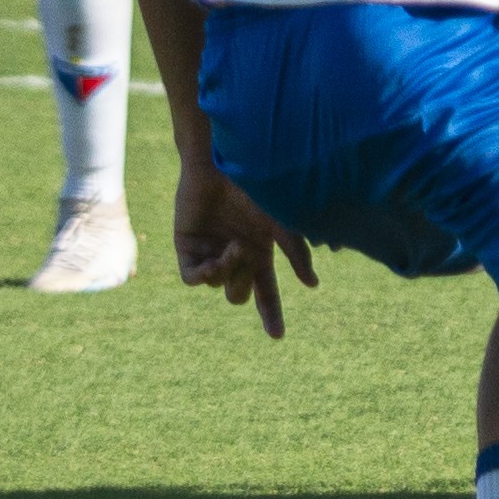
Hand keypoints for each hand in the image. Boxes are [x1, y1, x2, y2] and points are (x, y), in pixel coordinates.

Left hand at [172, 159, 316, 340]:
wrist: (222, 162)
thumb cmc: (257, 187)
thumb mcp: (283, 221)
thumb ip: (296, 252)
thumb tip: (312, 285)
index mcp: (260, 253)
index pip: (266, 293)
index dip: (270, 315)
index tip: (277, 336)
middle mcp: (235, 256)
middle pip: (239, 294)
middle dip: (244, 285)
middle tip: (248, 258)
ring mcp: (210, 252)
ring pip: (217, 285)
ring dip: (228, 272)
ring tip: (233, 247)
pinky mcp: (186, 247)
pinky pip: (192, 278)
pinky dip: (203, 277)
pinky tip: (212, 264)